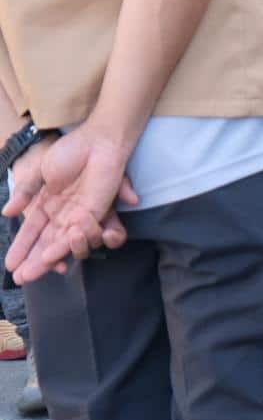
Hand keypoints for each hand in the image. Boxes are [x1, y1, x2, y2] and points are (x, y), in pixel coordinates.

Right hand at [4, 128, 136, 282]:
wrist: (95, 140)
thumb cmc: (70, 152)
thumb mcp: (39, 172)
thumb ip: (25, 192)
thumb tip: (7, 212)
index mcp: (49, 206)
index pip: (33, 233)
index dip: (22, 249)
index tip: (11, 266)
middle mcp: (64, 215)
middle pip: (48, 244)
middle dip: (35, 261)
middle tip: (22, 278)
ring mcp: (80, 214)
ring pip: (64, 244)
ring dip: (50, 256)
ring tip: (38, 264)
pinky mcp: (96, 211)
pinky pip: (80, 232)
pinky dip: (66, 243)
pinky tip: (54, 254)